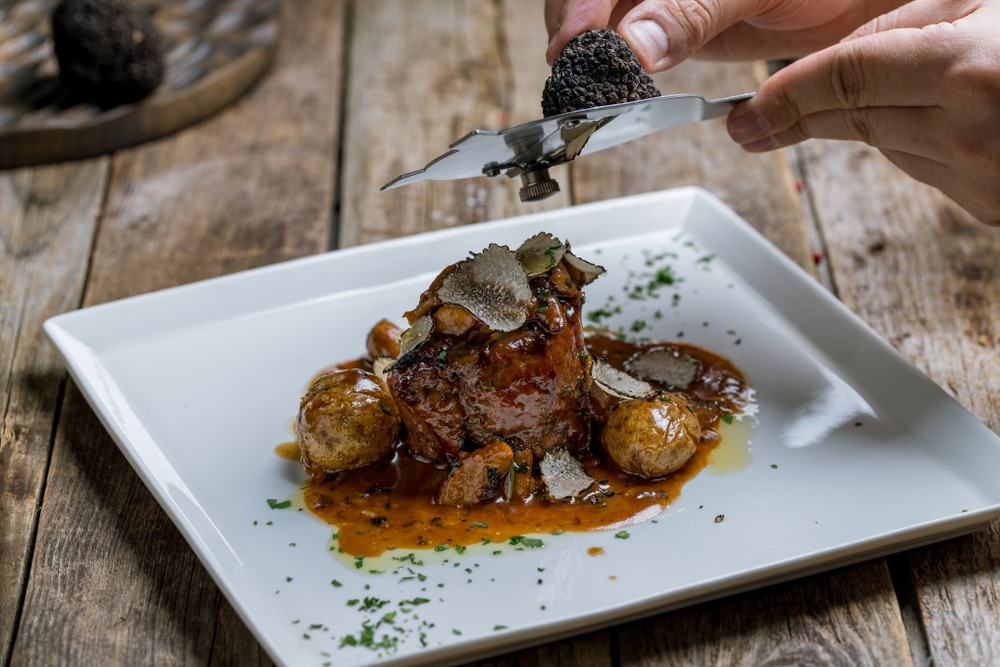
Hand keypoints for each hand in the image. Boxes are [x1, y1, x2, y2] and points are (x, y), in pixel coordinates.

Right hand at [544, 0, 903, 69]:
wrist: (857, 0)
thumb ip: (691, 11)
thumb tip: (633, 45)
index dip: (581, 2)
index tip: (575, 42)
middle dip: (572, 22)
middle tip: (571, 68)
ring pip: (602, 12)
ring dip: (587, 45)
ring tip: (589, 79)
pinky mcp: (671, 19)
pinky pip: (626, 34)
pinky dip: (614, 61)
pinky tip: (614, 80)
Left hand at [728, 1, 999, 224]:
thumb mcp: (994, 1)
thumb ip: (918, 21)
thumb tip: (849, 51)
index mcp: (972, 72)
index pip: (846, 80)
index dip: (787, 96)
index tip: (746, 113)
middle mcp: (973, 135)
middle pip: (854, 122)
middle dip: (798, 117)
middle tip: (751, 123)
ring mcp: (984, 180)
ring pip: (887, 147)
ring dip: (868, 120)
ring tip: (878, 93)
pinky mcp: (991, 209)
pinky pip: (926, 169)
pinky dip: (917, 142)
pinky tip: (943, 118)